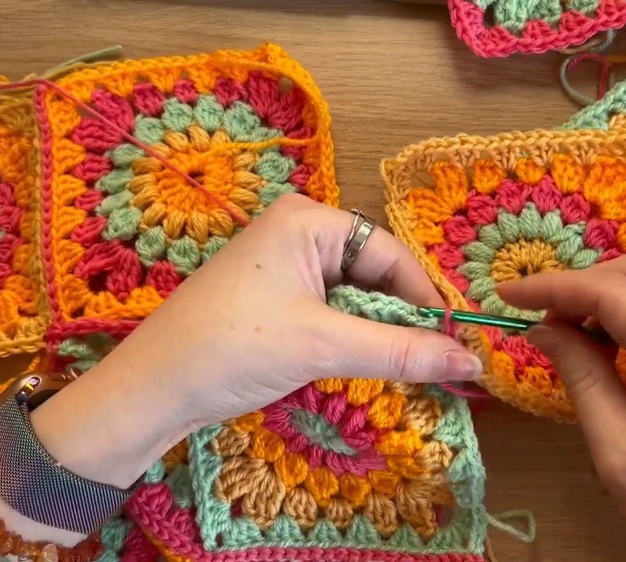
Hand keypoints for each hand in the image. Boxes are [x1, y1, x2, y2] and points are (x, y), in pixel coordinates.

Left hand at [105, 194, 480, 427]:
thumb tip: (473, 365)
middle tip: (442, 363)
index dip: (428, 301)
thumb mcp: (323, 346)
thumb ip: (401, 352)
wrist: (152, 388)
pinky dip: (353, 340)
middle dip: (405, 320)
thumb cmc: (235, 347)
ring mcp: (284, 265)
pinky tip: (371, 366)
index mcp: (309, 220)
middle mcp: (299, 232)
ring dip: (380, 334)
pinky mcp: (274, 298)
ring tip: (413, 369)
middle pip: (375, 275)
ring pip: (355, 298)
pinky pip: (331, 312)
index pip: (392, 255)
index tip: (461, 343)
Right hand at [498, 254, 625, 561]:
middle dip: (581, 284)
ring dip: (610, 296)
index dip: (554, 286)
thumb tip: (544, 330)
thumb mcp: (623, 460)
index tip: (505, 297)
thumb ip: (584, 381)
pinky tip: (611, 346)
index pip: (615, 293)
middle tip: (537, 319)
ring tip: (567, 334)